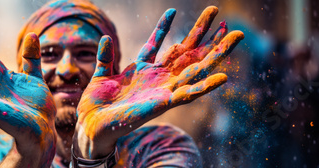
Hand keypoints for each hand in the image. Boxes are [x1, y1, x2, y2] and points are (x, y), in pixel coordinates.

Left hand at [73, 6, 243, 158]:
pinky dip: (205, 87)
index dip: (163, 27)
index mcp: (142, 70)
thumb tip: (106, 38)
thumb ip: (105, 57)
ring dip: (216, 53)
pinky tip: (223, 77)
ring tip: (236, 36)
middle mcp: (157, 78)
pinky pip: (189, 94)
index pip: (156, 44)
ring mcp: (163, 90)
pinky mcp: (164, 104)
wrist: (93, 126)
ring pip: (196, 69)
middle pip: (185, 52)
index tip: (172, 10)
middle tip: (216, 11)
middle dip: (201, 33)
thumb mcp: (101, 75)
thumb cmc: (98, 104)